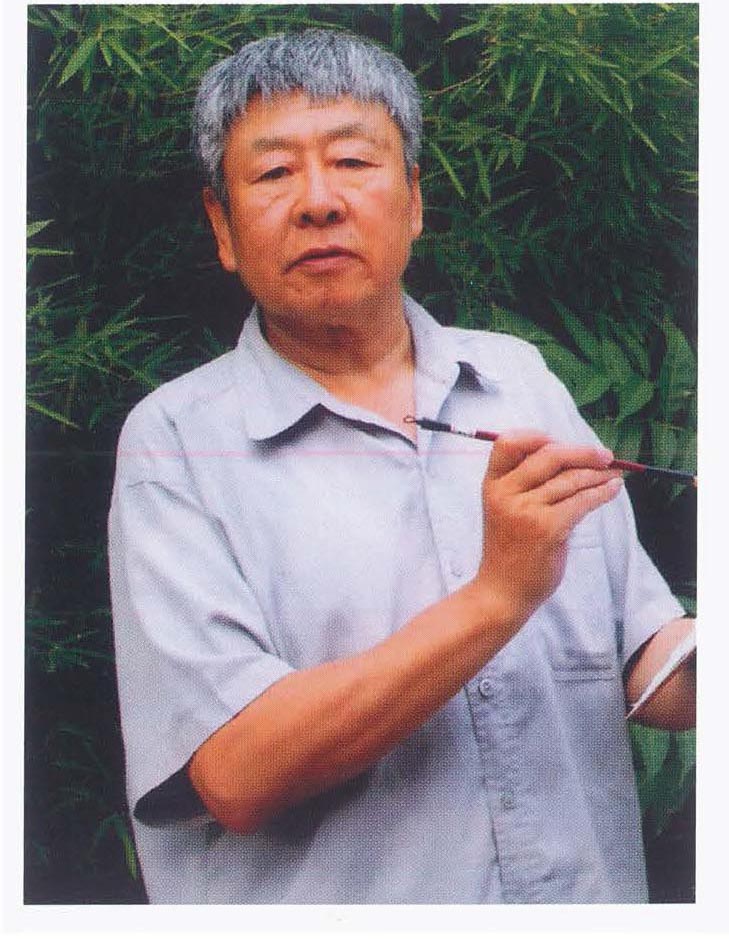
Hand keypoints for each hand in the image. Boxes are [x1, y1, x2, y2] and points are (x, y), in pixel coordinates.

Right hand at [474, 432, 622, 625]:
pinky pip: (582, 501)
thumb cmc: (509, 548)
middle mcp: (506, 493)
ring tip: (613, 475)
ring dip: (598, 475)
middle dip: (582, 452)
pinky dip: (602, 493)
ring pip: (570, 479)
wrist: (502, 590)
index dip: (535, 436)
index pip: (508, 443)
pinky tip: (612, 490)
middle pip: (549, 455)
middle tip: (604, 456)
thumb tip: (571, 455)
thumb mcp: (504, 509)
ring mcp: (526, 511)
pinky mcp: (548, 529)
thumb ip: (525, 482)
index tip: (557, 441)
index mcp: (492, 484)